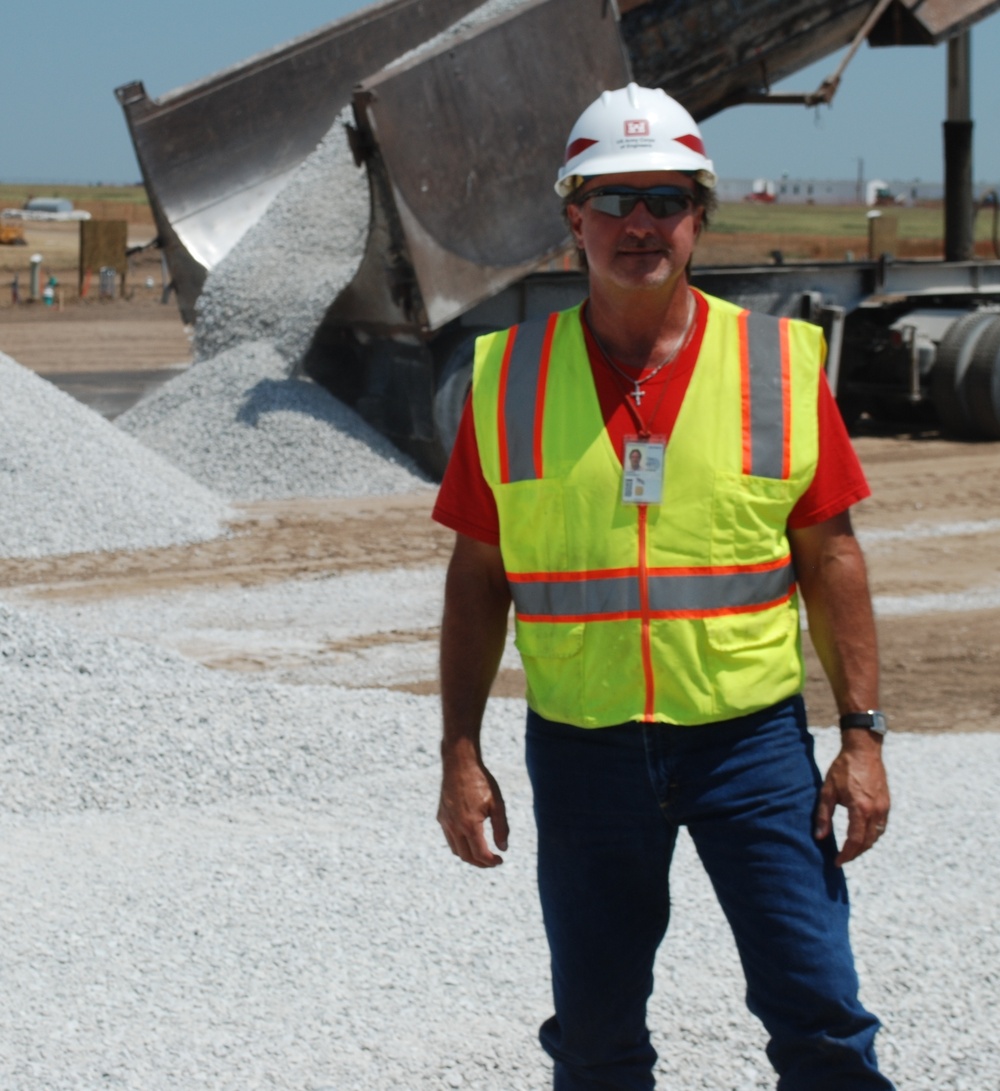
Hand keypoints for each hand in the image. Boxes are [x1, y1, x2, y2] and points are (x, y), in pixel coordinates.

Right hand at [438, 748, 508, 868]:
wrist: (459, 763)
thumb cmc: (481, 781)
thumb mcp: (497, 803)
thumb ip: (501, 828)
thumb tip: (503, 848)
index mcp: (469, 825)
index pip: (480, 854)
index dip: (491, 862)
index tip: (500, 860)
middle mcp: (454, 826)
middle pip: (466, 856)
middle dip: (481, 863)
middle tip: (493, 861)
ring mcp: (445, 822)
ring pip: (456, 850)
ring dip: (469, 856)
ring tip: (483, 853)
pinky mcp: (441, 816)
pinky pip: (449, 838)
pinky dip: (460, 845)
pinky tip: (470, 838)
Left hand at [814, 731, 889, 865]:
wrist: (863, 750)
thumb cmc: (843, 769)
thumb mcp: (827, 791)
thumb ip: (824, 815)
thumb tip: (820, 837)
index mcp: (860, 809)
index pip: (855, 841)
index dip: (846, 854)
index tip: (837, 861)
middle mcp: (875, 811)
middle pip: (868, 842)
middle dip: (855, 853)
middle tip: (842, 858)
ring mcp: (884, 807)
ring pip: (876, 836)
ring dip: (865, 845)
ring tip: (850, 849)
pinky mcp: (887, 803)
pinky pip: (881, 826)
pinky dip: (872, 835)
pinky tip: (862, 835)